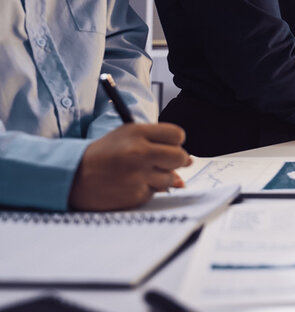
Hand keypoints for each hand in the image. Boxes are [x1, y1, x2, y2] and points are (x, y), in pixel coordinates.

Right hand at [69, 123, 191, 210]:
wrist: (72, 177)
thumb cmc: (103, 155)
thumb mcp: (125, 137)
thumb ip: (156, 143)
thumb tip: (189, 162)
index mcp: (136, 133)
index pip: (177, 134)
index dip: (176, 142)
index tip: (170, 146)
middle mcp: (139, 152)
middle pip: (180, 156)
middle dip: (177, 161)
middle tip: (165, 163)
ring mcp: (138, 175)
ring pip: (171, 178)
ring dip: (160, 178)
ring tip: (138, 173)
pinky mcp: (136, 195)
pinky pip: (155, 192)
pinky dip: (147, 190)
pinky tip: (129, 185)